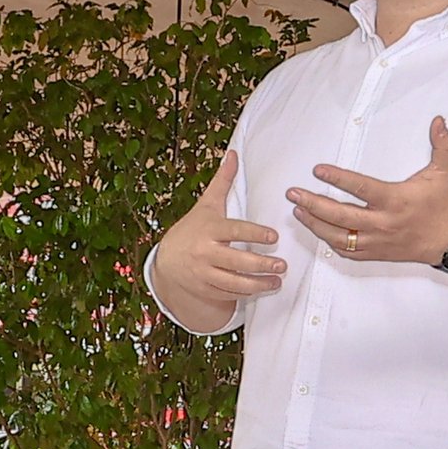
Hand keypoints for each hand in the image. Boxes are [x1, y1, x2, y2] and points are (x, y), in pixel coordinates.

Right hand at [155, 153, 285, 312]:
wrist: (166, 260)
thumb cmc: (192, 228)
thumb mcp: (206, 204)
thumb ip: (223, 181)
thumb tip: (233, 154)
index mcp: (209, 229)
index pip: (234, 231)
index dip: (255, 234)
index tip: (274, 237)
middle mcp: (205, 252)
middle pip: (236, 260)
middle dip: (261, 264)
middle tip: (281, 264)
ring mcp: (204, 273)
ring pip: (234, 282)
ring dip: (258, 283)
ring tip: (277, 280)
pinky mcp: (205, 289)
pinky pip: (228, 294)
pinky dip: (247, 293)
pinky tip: (263, 288)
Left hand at [289, 115, 447, 265]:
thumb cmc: (445, 206)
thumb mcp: (445, 172)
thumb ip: (441, 144)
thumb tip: (439, 120)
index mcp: (395, 200)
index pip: (360, 188)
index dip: (337, 179)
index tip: (318, 170)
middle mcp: (383, 223)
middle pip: (340, 215)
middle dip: (313, 204)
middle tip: (293, 193)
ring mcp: (378, 241)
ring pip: (338, 237)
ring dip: (315, 224)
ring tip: (298, 210)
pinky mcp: (377, 253)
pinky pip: (347, 251)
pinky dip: (330, 241)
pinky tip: (318, 230)